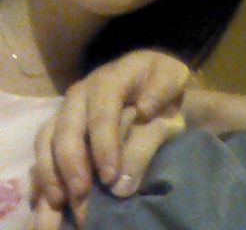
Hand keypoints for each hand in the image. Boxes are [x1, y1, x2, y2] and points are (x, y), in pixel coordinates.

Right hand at [31, 50, 190, 213]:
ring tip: (62, 198)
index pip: (102, 113)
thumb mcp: (172, 84)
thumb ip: (158, 103)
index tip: (110, 176)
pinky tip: (55, 193)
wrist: (155, 76)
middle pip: (68, 127)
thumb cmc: (164, 83)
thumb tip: (143, 113)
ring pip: (48, 137)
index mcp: (111, 79)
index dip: (104, 145)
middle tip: (83, 192)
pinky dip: (45, 170)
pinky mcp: (59, 121)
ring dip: (52, 169)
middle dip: (73, 162)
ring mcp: (67, 106)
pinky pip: (43, 145)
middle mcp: (82, 91)